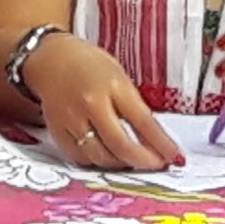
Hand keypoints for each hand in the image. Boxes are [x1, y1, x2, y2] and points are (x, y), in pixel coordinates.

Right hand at [27, 35, 177, 170]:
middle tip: (156, 165)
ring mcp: (71, 120)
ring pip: (101, 157)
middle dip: (144, 161)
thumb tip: (154, 139)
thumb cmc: (89, 64)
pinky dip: (98, 162)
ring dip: (122, 164)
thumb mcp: (119, 76)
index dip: (161, 144)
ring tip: (133, 160)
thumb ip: (133, 105)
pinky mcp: (56, 131)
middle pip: (121, 145)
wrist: (49, 59)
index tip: (175, 156)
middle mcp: (90, 104)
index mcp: (112, 85)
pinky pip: (81, 158)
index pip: (143, 121)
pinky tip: (108, 156)